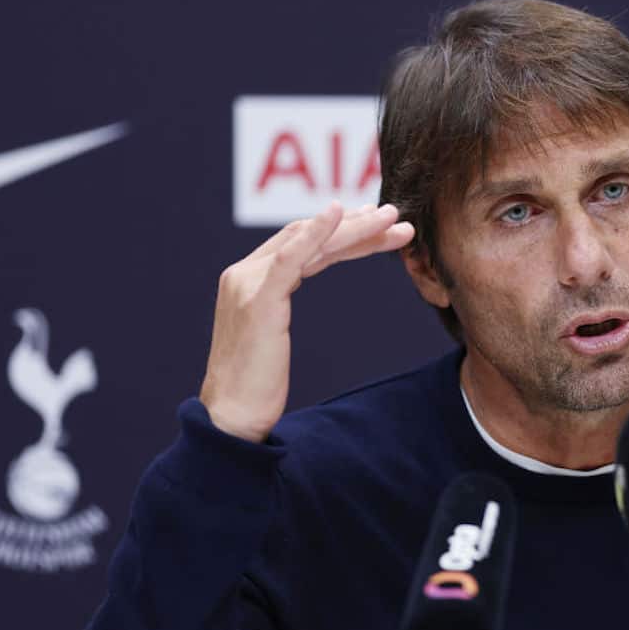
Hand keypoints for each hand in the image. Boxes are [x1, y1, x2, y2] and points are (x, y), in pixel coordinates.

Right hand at [198, 202, 414, 441]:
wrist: (232, 416)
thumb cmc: (256, 385)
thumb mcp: (270, 335)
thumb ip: (278, 305)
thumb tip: (295, 291)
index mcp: (248, 279)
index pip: (300, 243)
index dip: (341, 231)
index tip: (376, 225)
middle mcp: (245, 274)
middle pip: (308, 237)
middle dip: (355, 226)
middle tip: (395, 217)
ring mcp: (249, 284)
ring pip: (309, 243)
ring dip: (354, 228)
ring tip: (392, 220)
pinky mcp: (258, 301)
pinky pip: (290, 258)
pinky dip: (316, 232)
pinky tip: (339, 213)